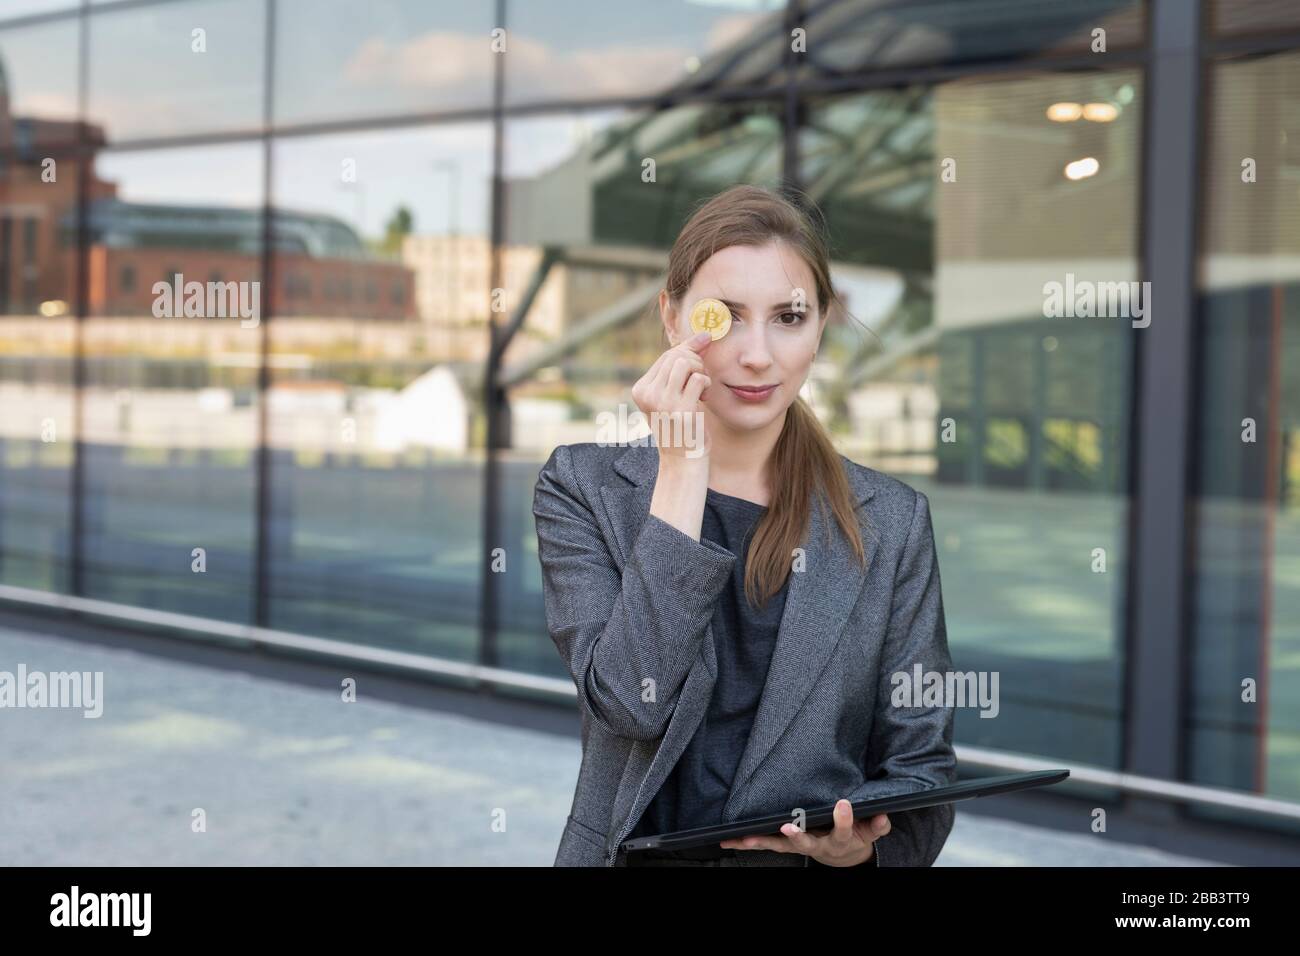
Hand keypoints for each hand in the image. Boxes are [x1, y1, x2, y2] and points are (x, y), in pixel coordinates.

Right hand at [631, 330, 712, 460]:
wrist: (683, 461)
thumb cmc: (681, 425)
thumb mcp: (673, 394)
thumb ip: (683, 366)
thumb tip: (704, 334)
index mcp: (640, 390)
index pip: (666, 356)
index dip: (688, 350)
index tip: (703, 349)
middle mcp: (647, 395)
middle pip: (676, 356)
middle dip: (695, 362)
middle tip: (701, 380)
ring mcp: (663, 404)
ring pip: (686, 363)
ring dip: (700, 371)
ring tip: (701, 388)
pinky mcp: (681, 411)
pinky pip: (698, 379)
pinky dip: (706, 384)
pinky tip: (703, 398)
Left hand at [719, 801, 889, 865]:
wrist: (844, 855)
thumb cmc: (856, 835)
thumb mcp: (870, 831)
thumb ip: (877, 824)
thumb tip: (883, 814)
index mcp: (840, 840)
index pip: (843, 830)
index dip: (843, 819)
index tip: (843, 804)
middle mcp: (818, 846)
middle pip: (807, 844)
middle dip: (798, 836)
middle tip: (788, 827)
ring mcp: (800, 846)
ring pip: (780, 846)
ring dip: (762, 842)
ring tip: (745, 839)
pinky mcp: (786, 844)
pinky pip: (766, 843)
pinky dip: (749, 842)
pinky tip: (731, 840)